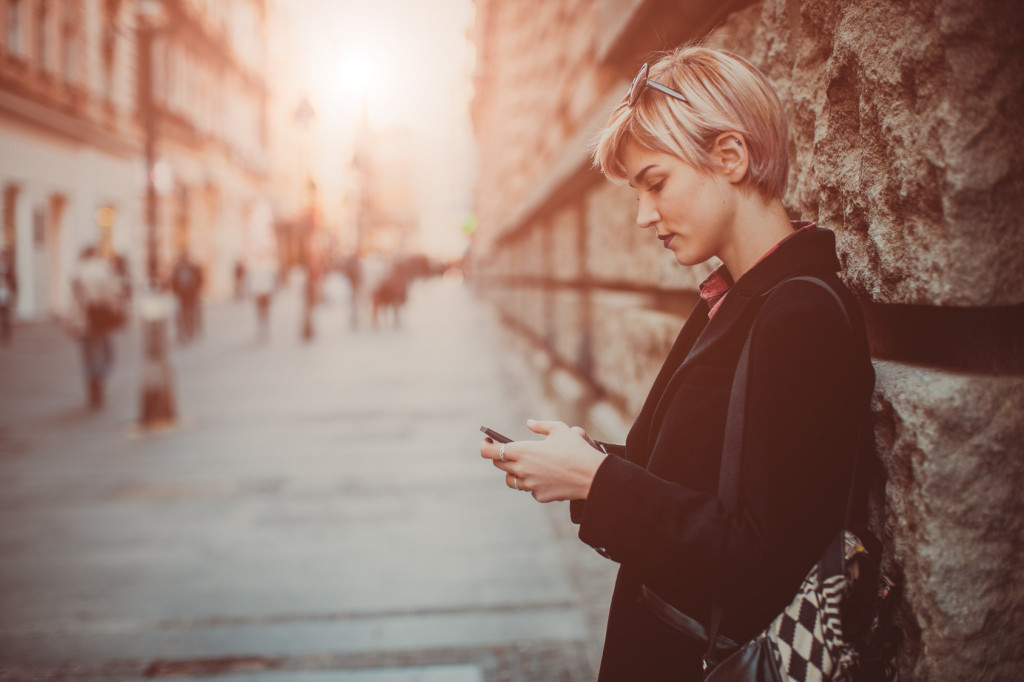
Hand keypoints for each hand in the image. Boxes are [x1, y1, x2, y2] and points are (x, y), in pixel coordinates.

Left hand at [480, 419, 606, 502]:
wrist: (593, 476)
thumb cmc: (576, 449)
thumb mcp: (560, 429)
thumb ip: (541, 426)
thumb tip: (529, 423)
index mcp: (522, 451)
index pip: (490, 452)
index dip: (485, 446)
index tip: (488, 442)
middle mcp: (522, 469)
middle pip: (499, 465)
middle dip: (502, 456)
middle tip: (510, 451)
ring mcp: (530, 485)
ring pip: (512, 480)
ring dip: (514, 472)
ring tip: (526, 465)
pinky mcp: (539, 496)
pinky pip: (529, 489)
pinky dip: (533, 483)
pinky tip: (545, 476)